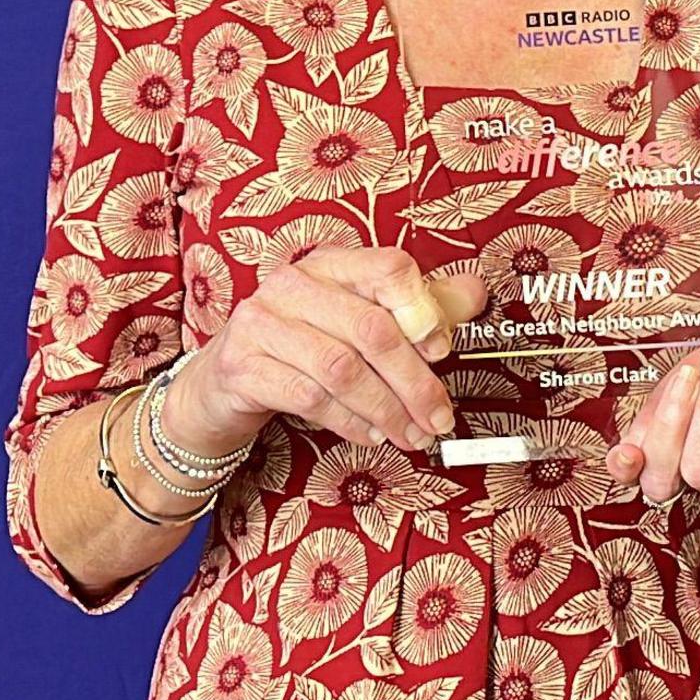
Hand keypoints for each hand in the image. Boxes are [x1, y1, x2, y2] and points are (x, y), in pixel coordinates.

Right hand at [174, 247, 488, 456]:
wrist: (224, 379)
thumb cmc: (302, 344)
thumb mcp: (358, 319)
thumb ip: (417, 307)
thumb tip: (475, 294)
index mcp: (331, 264)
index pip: (388, 268)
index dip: (423, 309)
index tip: (443, 349)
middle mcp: (293, 284)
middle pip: (371, 329)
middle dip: (414, 382)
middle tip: (438, 418)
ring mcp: (261, 323)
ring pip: (340, 368)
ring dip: (385, 410)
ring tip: (409, 434)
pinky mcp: (241, 366)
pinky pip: (307, 397)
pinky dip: (347, 422)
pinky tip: (368, 434)